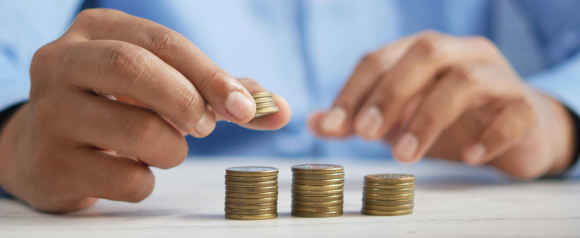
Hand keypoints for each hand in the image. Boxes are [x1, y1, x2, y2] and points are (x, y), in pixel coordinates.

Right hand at [0, 9, 289, 211]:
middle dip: (188, 101)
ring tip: (164, 147)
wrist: (45, 147)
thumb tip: (279, 109)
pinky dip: (147, 180)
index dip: (211, 75)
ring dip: (173, 149)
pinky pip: (127, 179)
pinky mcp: (51, 163)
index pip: (163, 42)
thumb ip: (219, 92)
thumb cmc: (117, 107)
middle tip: (205, 126)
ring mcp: (50, 113)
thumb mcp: (160, 83)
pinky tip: (131, 169)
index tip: (245, 107)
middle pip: (136, 69)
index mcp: (97, 30)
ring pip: (139, 132)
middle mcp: (63, 62)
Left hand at [309, 31, 575, 179]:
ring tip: (404, 156)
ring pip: (465, 81)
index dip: (353, 91)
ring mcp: (497, 76)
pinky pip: (513, 113)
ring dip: (428, 118)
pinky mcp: (525, 106)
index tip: (332, 126)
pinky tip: (468, 157)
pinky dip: (489, 135)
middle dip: (390, 93)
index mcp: (424, 52)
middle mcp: (461, 53)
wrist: (516, 131)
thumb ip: (359, 118)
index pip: (380, 58)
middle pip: (424, 53)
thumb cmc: (449, 120)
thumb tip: (314, 123)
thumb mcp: (398, 118)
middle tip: (365, 134)